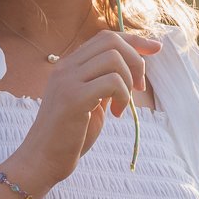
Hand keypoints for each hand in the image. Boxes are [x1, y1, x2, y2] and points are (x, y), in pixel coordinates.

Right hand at [30, 30, 163, 179]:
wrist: (42, 160)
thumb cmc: (68, 136)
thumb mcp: (91, 103)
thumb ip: (105, 84)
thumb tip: (131, 70)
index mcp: (70, 65)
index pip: (107, 38)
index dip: (135, 41)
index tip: (156, 49)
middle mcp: (66, 66)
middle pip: (112, 41)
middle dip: (136, 61)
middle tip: (138, 88)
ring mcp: (68, 80)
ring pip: (114, 59)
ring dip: (128, 82)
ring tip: (122, 106)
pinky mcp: (74, 98)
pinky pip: (112, 82)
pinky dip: (123, 97)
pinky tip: (116, 115)